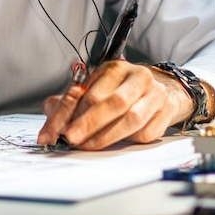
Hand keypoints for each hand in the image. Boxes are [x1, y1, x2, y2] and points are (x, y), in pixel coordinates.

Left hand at [37, 60, 194, 149]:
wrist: (164, 89)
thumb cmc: (123, 89)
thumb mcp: (97, 85)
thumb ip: (72, 99)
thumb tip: (49, 107)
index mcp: (116, 68)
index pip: (91, 92)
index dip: (73, 113)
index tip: (58, 130)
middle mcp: (138, 78)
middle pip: (113, 103)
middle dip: (89, 124)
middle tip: (71, 139)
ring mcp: (155, 95)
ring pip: (131, 119)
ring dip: (106, 136)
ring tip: (88, 145)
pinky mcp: (165, 113)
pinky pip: (145, 133)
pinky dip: (127, 140)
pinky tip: (115, 142)